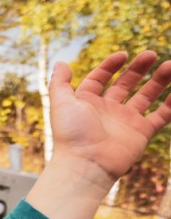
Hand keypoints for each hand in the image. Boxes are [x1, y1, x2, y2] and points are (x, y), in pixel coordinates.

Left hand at [27, 51, 170, 218]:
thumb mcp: (61, 102)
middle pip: (125, 84)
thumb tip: (61, 63)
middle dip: (138, 69)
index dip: (110, 66)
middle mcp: (107, 110)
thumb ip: (60, 82)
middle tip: (150, 54)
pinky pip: (161, 115)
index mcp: (87, 102)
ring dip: (158, 81)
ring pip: (146, 96)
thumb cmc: (72, 133)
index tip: (123, 54)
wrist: (87, 164)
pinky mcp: (141, 132)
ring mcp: (125, 121)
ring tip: (170, 64)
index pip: (100, 79)